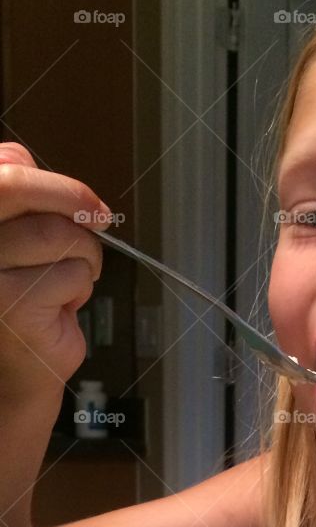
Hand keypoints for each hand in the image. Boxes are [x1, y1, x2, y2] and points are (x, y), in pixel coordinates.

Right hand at [0, 143, 111, 399]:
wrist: (17, 369)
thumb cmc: (21, 301)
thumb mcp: (15, 239)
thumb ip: (14, 195)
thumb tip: (19, 156)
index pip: (6, 175)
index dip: (54, 182)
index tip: (90, 201)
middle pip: (29, 199)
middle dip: (74, 213)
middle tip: (96, 229)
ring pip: (59, 236)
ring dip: (83, 259)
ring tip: (71, 280)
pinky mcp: (10, 305)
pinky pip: (70, 275)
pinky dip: (80, 289)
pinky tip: (61, 307)